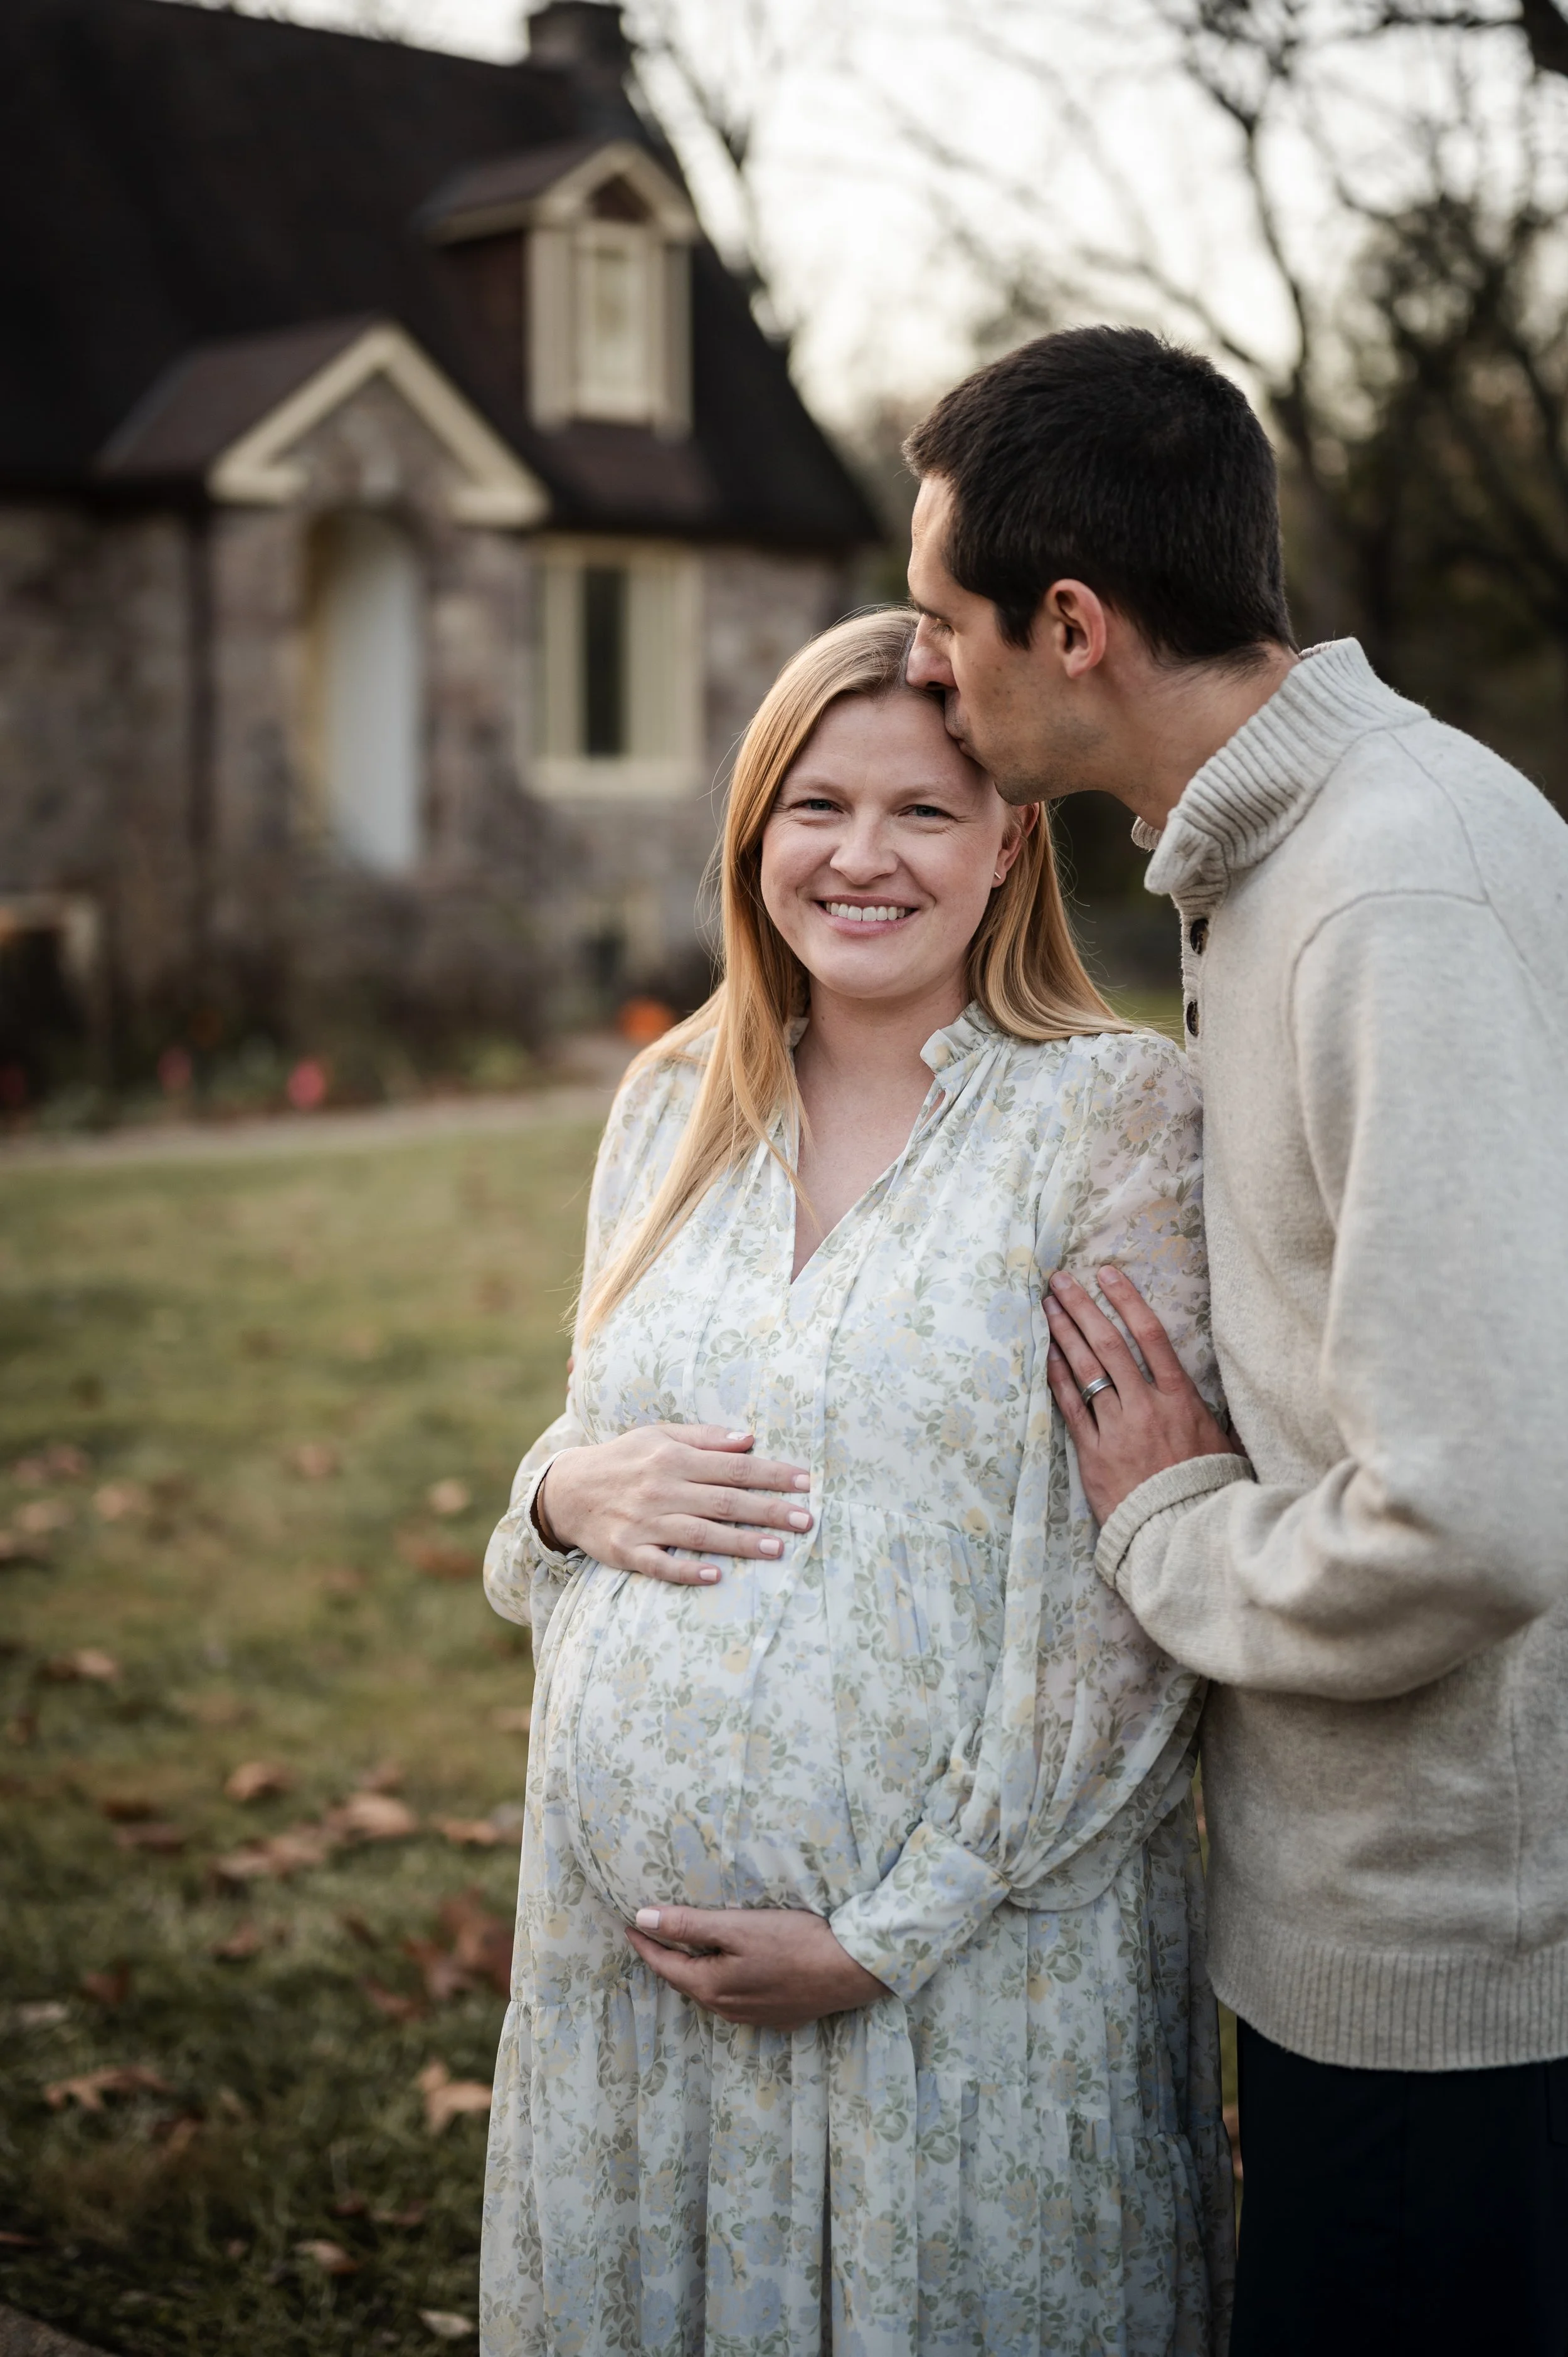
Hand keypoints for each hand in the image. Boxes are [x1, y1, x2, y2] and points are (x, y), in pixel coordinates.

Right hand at [535, 1425, 812, 1585]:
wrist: (567, 1490)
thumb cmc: (624, 1460)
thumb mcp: (658, 1435)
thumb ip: (704, 1437)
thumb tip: (749, 1439)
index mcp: (672, 1457)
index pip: (733, 1466)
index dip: (771, 1474)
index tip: (806, 1482)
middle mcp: (661, 1488)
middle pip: (724, 1501)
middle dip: (768, 1510)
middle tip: (806, 1520)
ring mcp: (643, 1522)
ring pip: (699, 1534)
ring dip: (739, 1542)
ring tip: (776, 1549)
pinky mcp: (626, 1551)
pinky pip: (659, 1564)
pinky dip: (686, 1571)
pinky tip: (714, 1576)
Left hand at [625, 1905, 889, 2027]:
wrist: (850, 1970)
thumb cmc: (793, 1942)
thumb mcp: (737, 1926)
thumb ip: (689, 1925)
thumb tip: (642, 1919)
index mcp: (712, 1987)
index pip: (665, 1965)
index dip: (645, 1944)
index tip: (628, 1926)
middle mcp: (728, 2009)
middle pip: (688, 1982)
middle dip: (667, 1960)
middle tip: (652, 1938)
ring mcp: (754, 2017)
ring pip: (713, 1994)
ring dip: (697, 1974)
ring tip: (688, 1953)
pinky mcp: (779, 2017)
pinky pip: (739, 2001)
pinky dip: (726, 1984)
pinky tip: (734, 1973)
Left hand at [1043, 1266, 1239, 1524]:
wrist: (1183, 1534)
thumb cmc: (1207, 1488)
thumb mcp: (1222, 1442)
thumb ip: (1213, 1411)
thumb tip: (1222, 1391)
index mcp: (1181, 1398)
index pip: (1150, 1336)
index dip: (1127, 1300)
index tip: (1108, 1273)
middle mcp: (1146, 1406)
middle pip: (1108, 1344)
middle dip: (1082, 1307)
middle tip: (1060, 1280)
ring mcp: (1117, 1428)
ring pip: (1085, 1370)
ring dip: (1064, 1333)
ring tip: (1047, 1305)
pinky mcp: (1093, 1452)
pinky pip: (1071, 1406)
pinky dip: (1058, 1377)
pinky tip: (1047, 1353)